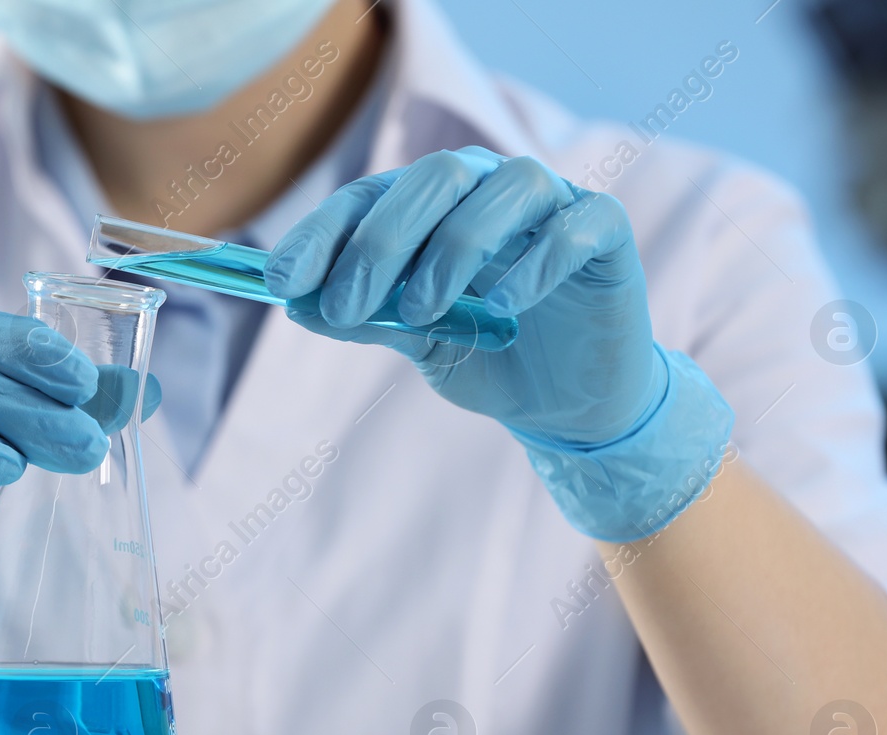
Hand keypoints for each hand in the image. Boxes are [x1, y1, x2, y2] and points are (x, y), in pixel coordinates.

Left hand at [264, 147, 663, 446]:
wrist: (568, 405)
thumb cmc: (490, 359)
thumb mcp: (417, 342)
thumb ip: (368, 316)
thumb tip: (297, 302)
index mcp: (436, 206)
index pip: (371, 196)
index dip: (323, 233)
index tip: (281, 280)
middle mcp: (490, 189)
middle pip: (434, 178)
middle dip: (380, 241)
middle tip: (345, 305)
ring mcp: (553, 204)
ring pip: (505, 187)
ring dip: (453, 248)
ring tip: (424, 312)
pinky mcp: (604, 233)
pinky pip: (574, 225)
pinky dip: (536, 261)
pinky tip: (506, 306)